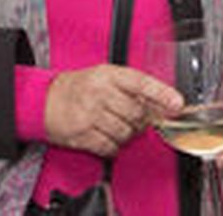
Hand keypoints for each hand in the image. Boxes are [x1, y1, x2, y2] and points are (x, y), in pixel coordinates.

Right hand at [45, 64, 182, 156]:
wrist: (45, 100)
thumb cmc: (78, 88)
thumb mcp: (104, 77)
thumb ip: (131, 88)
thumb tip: (159, 105)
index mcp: (107, 74)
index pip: (141, 83)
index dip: (162, 94)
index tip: (177, 103)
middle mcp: (99, 92)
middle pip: (136, 113)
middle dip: (140, 120)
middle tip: (133, 118)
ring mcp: (90, 114)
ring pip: (125, 132)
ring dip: (126, 134)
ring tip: (115, 125)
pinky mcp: (83, 135)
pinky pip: (110, 147)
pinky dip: (112, 146)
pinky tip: (105, 136)